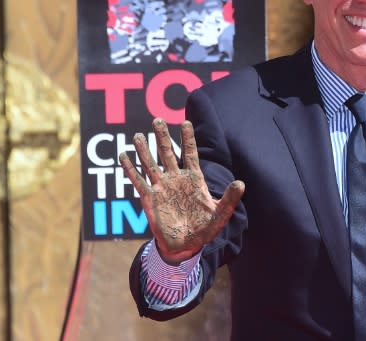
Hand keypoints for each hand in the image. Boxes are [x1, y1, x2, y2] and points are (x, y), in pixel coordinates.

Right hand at [119, 118, 244, 263]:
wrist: (186, 246)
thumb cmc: (205, 228)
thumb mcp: (220, 213)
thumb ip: (230, 198)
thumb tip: (241, 183)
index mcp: (193, 179)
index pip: (190, 153)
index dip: (187, 138)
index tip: (185, 122)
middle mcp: (176, 179)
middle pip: (167, 153)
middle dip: (162, 137)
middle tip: (157, 119)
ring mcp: (161, 187)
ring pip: (151, 164)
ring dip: (144, 150)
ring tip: (138, 135)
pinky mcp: (149, 198)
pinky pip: (138, 181)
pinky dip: (130, 169)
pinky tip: (124, 156)